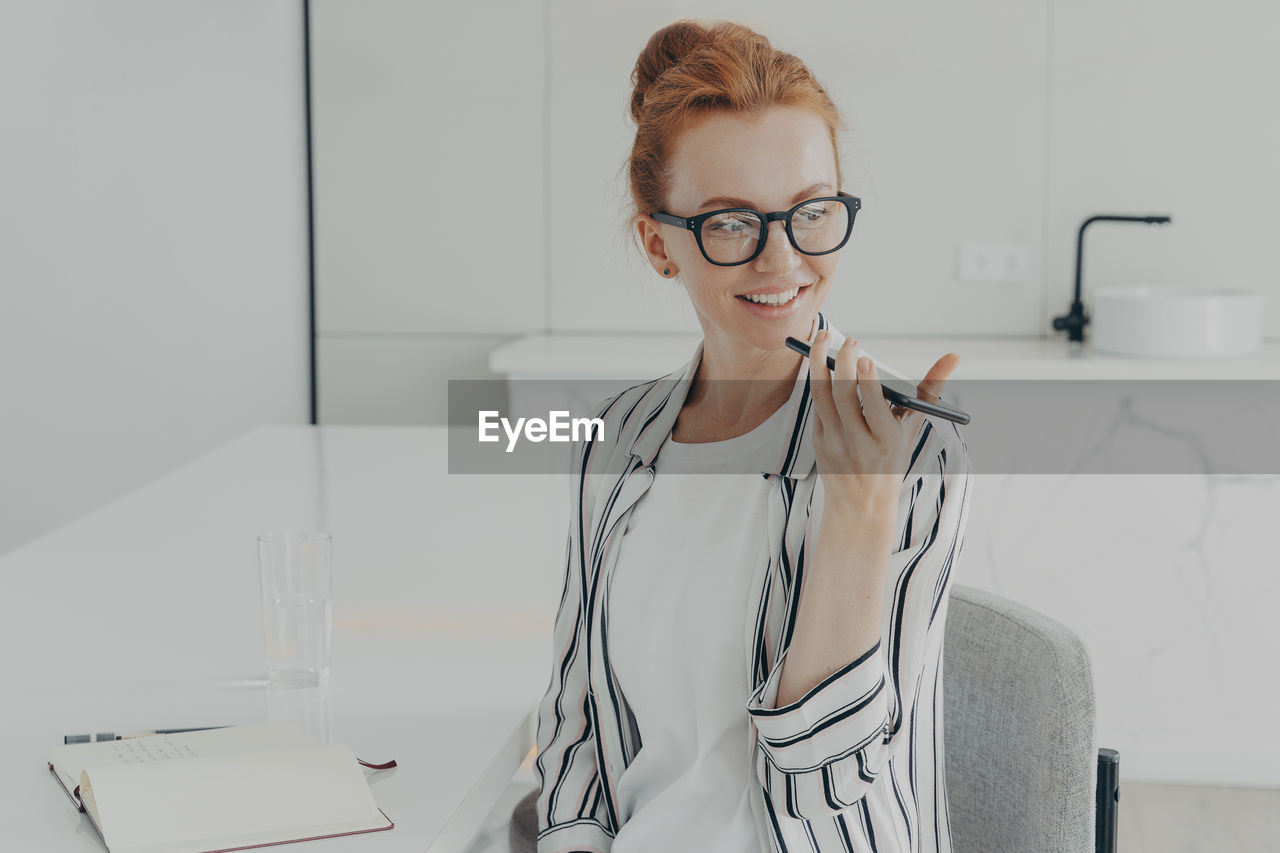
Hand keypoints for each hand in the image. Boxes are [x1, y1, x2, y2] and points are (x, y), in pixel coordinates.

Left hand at [809, 329, 959, 512]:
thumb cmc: (891, 455)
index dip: (868, 382)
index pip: (874, 408)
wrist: (861, 500)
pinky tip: (820, 362)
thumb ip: (930, 389)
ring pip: (820, 396)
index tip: (865, 357)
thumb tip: (953, 357)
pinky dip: (816, 380)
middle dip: (843, 363)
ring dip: (817, 363)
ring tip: (820, 338)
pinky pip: (815, 405)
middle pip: (843, 396)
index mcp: (886, 440)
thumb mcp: (913, 427)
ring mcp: (833, 442)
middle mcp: (857, 442)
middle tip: (850, 341)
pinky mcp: (817, 440)